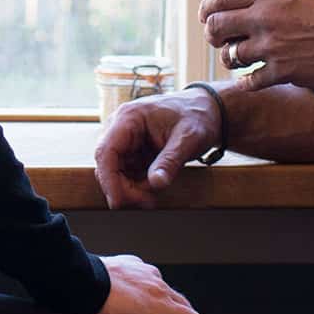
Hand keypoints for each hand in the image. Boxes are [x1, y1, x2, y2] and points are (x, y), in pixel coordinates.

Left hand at [90, 253, 200, 313]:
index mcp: (163, 307)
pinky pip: (144, 274)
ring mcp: (147, 272)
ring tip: (129, 306)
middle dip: (170, 313)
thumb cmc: (102, 312)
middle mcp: (160, 286)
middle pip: (182, 302)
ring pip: (162, 287)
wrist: (81, 285)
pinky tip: (120, 290)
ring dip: (153, 297)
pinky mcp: (133, 262)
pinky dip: (138, 283)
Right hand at [93, 91, 221, 207]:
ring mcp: (125, 140)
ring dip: (131, 189)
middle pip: (107, 165)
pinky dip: (137, 186)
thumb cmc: (196, 116)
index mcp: (128, 117)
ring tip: (153, 194)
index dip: (108, 179)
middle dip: (123, 188)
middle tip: (147, 202)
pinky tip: (154, 187)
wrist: (206, 111)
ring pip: (114, 173)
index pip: (106, 151)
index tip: (119, 202)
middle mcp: (120, 127)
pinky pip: (126, 173)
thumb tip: (156, 184)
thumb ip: (170, 161)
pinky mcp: (132, 151)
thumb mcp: (188, 138)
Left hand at [200, 0, 313, 91]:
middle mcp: (265, 18)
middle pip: (216, 27)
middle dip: (212, 34)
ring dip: (230, 58)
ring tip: (238, 57)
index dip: (207, 6)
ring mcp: (272, 47)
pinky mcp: (283, 73)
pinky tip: (252, 80)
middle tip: (217, 38)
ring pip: (229, 56)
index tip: (206, 13)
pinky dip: (247, 82)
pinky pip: (249, 82)